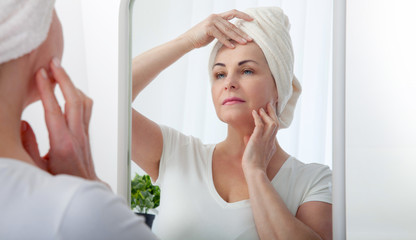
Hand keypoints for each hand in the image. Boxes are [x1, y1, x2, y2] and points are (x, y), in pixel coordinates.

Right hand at [21, 58, 97, 180]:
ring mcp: (84, 133)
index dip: (46, 90)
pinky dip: (78, 95)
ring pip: (84, 102)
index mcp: (62, 144)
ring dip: (73, 84)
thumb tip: (23, 123)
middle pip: (74, 100)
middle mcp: (76, 135)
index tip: (40, 74)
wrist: (85, 188)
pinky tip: (70, 90)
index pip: (54, 110)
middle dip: (64, 78)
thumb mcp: (38, 168)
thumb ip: (30, 145)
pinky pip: (86, 108)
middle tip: (53, 62)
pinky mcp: (87, 133)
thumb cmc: (60, 181)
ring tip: (60, 71)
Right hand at [181, 9, 252, 48]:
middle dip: (242, 32)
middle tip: (250, 39)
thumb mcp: (214, 33)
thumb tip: (234, 35)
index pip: (233, 13)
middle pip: (232, 25)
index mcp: (218, 16)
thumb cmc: (201, 38)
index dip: (243, 15)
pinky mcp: (208, 28)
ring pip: (228, 30)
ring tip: (244, 43)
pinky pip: (220, 36)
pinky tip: (233, 47)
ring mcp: (211, 22)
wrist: (188, 40)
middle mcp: (215, 17)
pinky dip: (227, 42)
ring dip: (237, 37)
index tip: (252, 19)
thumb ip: (223, 31)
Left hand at [242, 102, 278, 172]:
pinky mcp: (258, 139)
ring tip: (262, 108)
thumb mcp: (253, 152)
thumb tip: (246, 136)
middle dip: (273, 114)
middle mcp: (270, 142)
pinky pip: (260, 125)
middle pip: (276, 124)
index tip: (269, 115)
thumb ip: (251, 143)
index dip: (272, 121)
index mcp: (271, 146)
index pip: (274, 131)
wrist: (254, 172)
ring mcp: (265, 140)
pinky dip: (257, 117)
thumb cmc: (252, 166)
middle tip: (269, 106)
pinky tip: (254, 113)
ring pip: (272, 123)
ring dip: (267, 114)